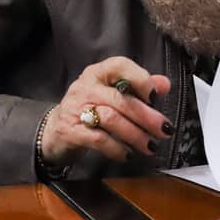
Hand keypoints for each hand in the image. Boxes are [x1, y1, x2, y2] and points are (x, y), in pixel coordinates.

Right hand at [40, 56, 173, 166]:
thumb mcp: (113, 93)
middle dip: (146, 116)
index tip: (155, 96)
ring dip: (135, 134)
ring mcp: (76, 108)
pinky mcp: (70, 131)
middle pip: (120, 99)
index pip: (119, 66)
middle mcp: (86, 87)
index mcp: (99, 73)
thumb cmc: (90, 109)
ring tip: (150, 145)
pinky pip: (98, 139)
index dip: (140, 79)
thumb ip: (139, 87)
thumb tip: (164, 84)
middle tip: (164, 129)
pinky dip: (116, 148)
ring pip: (111, 119)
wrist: (55, 131)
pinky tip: (127, 154)